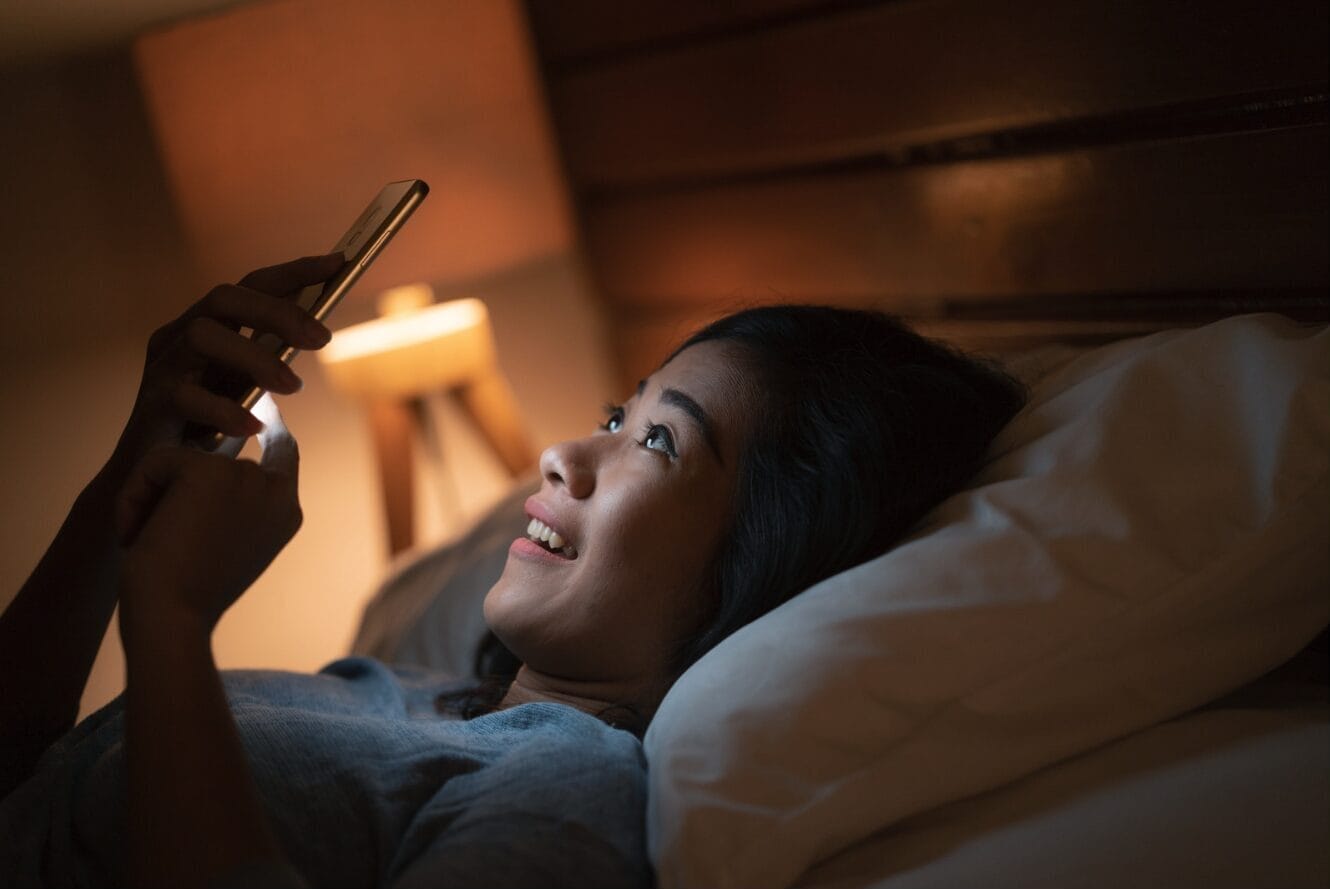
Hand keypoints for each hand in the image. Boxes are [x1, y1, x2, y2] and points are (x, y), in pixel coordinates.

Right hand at [109, 254, 340, 476]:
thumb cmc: (207, 427)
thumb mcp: (245, 386)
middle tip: (323, 339)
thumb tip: (318, 330)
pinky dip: (225, 410)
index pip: (250, 286)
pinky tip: (253, 427)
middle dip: (277, 311)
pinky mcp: (151, 405)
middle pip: (224, 298)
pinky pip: (186, 396)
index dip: (294, 271)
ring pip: (203, 335)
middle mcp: (180, 337)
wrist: (153, 477)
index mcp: (207, 326)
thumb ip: (271, 357)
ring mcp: (162, 368)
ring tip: (295, 387)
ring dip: (256, 357)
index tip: (339, 262)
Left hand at [116, 395, 302, 639]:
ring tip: (147, 541)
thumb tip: (206, 464)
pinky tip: (137, 532)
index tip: (259, 417)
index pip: (285, 452)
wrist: (172, 620)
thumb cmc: (187, 598)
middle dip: (173, 490)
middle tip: (154, 538)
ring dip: (152, 498)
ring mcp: (246, 476)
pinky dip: (134, 496)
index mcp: (287, 512)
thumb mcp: (223, 550)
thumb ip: (233, 508)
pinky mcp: (208, 469)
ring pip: (181, 460)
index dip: (270, 430)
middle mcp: (276, 491)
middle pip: (214, 459)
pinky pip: (157, 461)